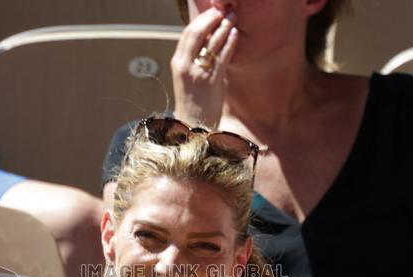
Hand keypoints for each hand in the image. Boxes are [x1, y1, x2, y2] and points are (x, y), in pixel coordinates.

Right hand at [171, 7, 238, 127]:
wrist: (194, 128)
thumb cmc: (194, 103)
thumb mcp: (188, 79)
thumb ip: (194, 61)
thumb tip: (208, 43)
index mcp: (177, 64)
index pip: (187, 34)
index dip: (200, 20)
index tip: (212, 13)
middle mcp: (185, 66)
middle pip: (197, 33)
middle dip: (211, 18)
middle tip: (223, 10)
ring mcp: (198, 73)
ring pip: (211, 42)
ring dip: (223, 26)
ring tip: (232, 18)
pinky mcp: (211, 81)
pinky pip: (222, 56)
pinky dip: (229, 42)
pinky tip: (235, 34)